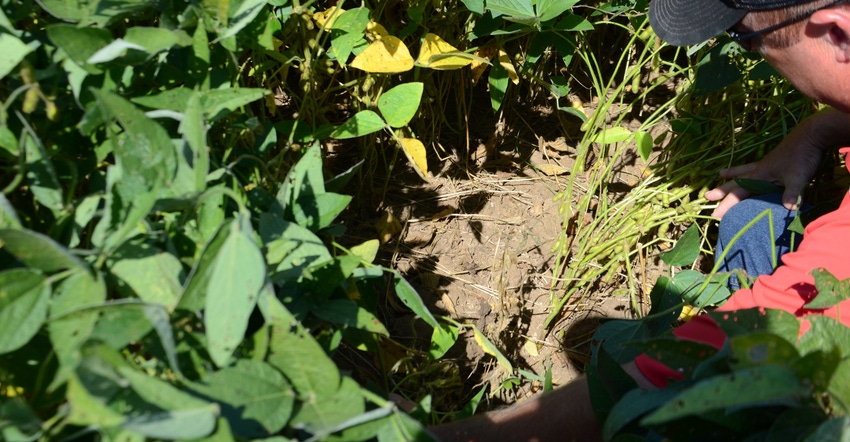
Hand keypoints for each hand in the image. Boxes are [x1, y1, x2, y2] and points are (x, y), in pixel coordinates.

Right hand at [705, 108, 849, 217]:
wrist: (811, 135)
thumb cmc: (802, 156)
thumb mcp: (798, 177)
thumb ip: (792, 193)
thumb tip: (789, 209)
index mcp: (760, 175)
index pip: (739, 193)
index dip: (727, 205)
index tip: (716, 215)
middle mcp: (759, 170)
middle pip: (736, 181)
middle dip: (722, 190)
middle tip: (707, 196)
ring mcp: (766, 164)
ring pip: (744, 171)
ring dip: (732, 174)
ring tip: (721, 173)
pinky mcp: (775, 160)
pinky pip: (755, 167)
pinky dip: (748, 169)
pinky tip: (753, 169)